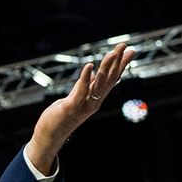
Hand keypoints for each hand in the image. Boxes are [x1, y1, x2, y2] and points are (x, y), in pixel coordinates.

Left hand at [25, 42, 135, 173]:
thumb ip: (85, 86)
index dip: (121, 64)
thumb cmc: (62, 116)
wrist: (50, 136)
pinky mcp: (71, 107)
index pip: (112, 78)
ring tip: (113, 53)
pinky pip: (81, 91)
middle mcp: (94, 101)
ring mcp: (84, 105)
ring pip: (99, 84)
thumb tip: (94, 72)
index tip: (131, 51)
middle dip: (117, 61)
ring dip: (106, 67)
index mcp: (95, 98)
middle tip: (125, 45)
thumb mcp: (75, 97)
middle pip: (109, 79)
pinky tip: (89, 66)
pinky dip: (86, 78)